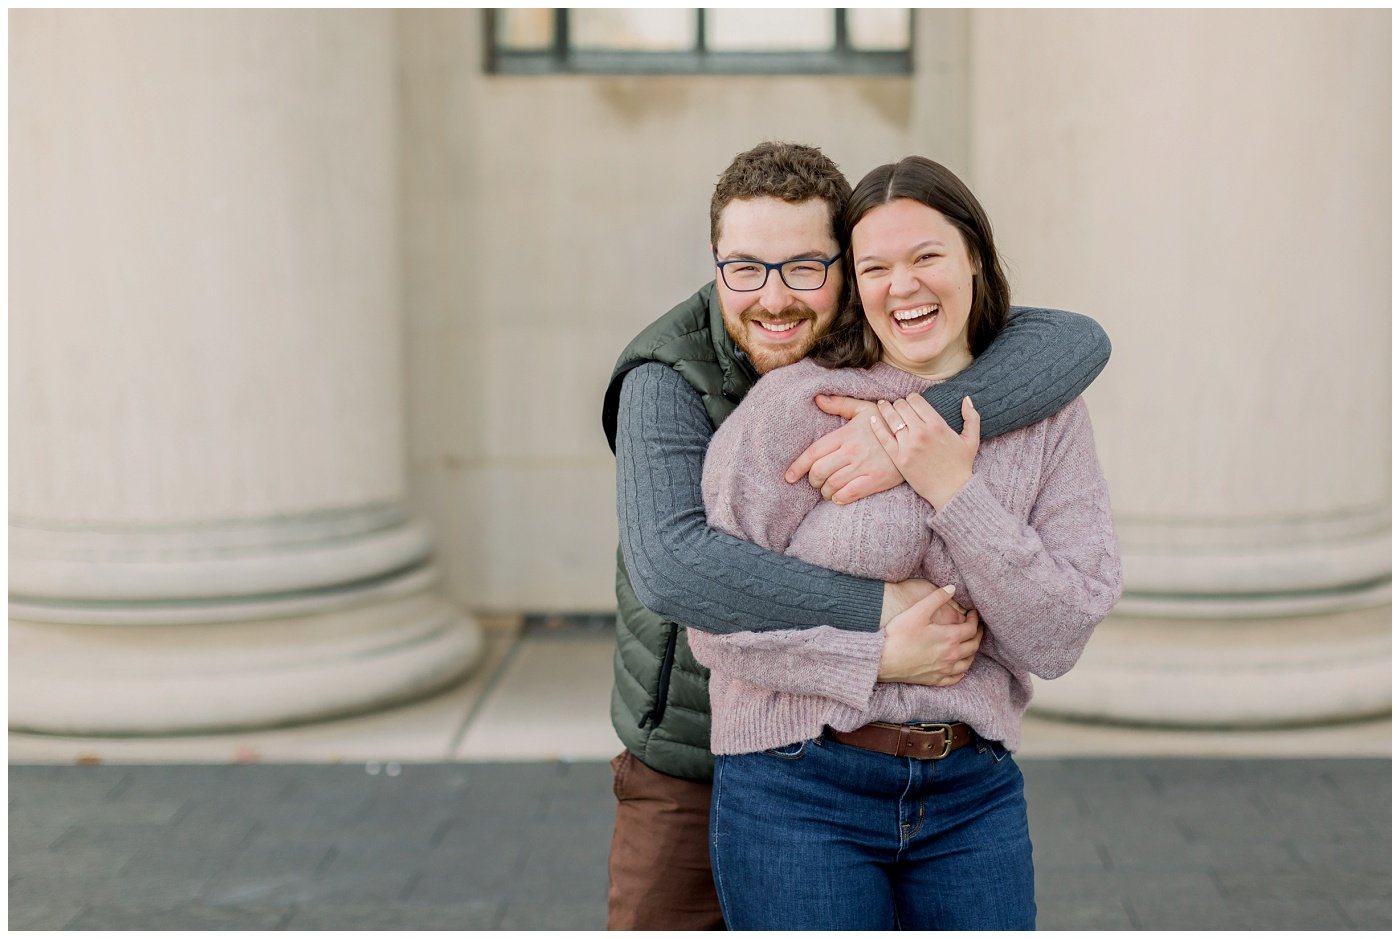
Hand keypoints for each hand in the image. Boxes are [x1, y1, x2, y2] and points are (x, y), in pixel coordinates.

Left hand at [784, 394, 904, 504]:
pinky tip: (838, 497)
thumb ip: (840, 404)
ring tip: (828, 490)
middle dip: (813, 480)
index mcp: (845, 434)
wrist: (915, 437)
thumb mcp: (864, 408)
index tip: (789, 477)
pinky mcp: (876, 480)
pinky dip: (839, 498)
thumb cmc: (887, 423)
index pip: (814, 452)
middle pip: (819, 472)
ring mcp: (863, 467)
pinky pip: (849, 494)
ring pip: (832, 485)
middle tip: (816, 482)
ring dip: (825, 491)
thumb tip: (818, 399)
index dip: (798, 466)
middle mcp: (851, 451)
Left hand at [870, 394, 979, 509]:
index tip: (910, 401)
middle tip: (897, 406)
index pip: (916, 400)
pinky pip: (883, 437)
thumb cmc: (962, 465)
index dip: (911, 398)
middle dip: (899, 403)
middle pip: (901, 406)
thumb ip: (971, 417)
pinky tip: (872, 419)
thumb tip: (966, 398)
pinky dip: (876, 425)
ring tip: (882, 406)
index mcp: (937, 424)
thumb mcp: (971, 439)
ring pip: (891, 418)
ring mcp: (908, 446)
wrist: (951, 490)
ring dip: (885, 409)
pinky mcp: (898, 458)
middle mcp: (921, 432)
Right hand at [877, 586, 981, 686]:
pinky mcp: (934, 680)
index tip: (973, 613)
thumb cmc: (899, 634)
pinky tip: (960, 668)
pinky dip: (961, 672)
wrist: (882, 659)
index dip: (975, 619)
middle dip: (977, 635)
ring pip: (967, 663)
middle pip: (973, 646)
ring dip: (972, 653)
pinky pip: (955, 678)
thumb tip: (952, 588)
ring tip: (970, 645)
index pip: (971, 628)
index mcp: (949, 637)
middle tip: (976, 627)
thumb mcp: (917, 611)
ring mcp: (943, 670)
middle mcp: (951, 655)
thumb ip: (936, 597)